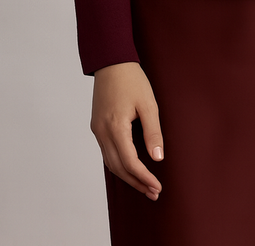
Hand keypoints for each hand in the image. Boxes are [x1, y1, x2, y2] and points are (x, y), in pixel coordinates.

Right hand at [91, 61, 163, 200]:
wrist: (111, 61)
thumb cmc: (131, 79)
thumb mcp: (148, 104)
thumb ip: (153, 131)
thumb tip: (157, 158)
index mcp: (115, 126)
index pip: (129, 162)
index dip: (143, 177)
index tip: (157, 186)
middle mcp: (102, 131)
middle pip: (118, 167)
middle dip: (136, 182)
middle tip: (153, 192)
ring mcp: (97, 129)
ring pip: (110, 162)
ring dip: (127, 176)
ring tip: (144, 185)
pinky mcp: (97, 126)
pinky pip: (106, 152)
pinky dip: (119, 164)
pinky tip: (130, 167)